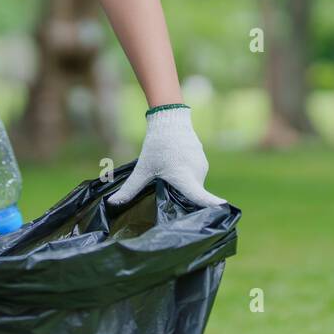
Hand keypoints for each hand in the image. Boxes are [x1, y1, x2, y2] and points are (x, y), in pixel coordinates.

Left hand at [107, 104, 225, 207]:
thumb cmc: (157, 146)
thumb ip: (130, 189)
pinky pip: (195, 174)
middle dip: (182, 198)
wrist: (170, 120)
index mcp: (185, 178)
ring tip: (169, 176)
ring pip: (193, 184)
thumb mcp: (143, 169)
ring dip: (183, 185)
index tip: (221, 213)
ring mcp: (202, 167)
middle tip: (167, 195)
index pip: (201, 198)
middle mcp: (197, 174)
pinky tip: (174, 167)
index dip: (211, 207)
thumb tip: (112, 204)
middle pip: (192, 194)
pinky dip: (187, 175)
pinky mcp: (202, 160)